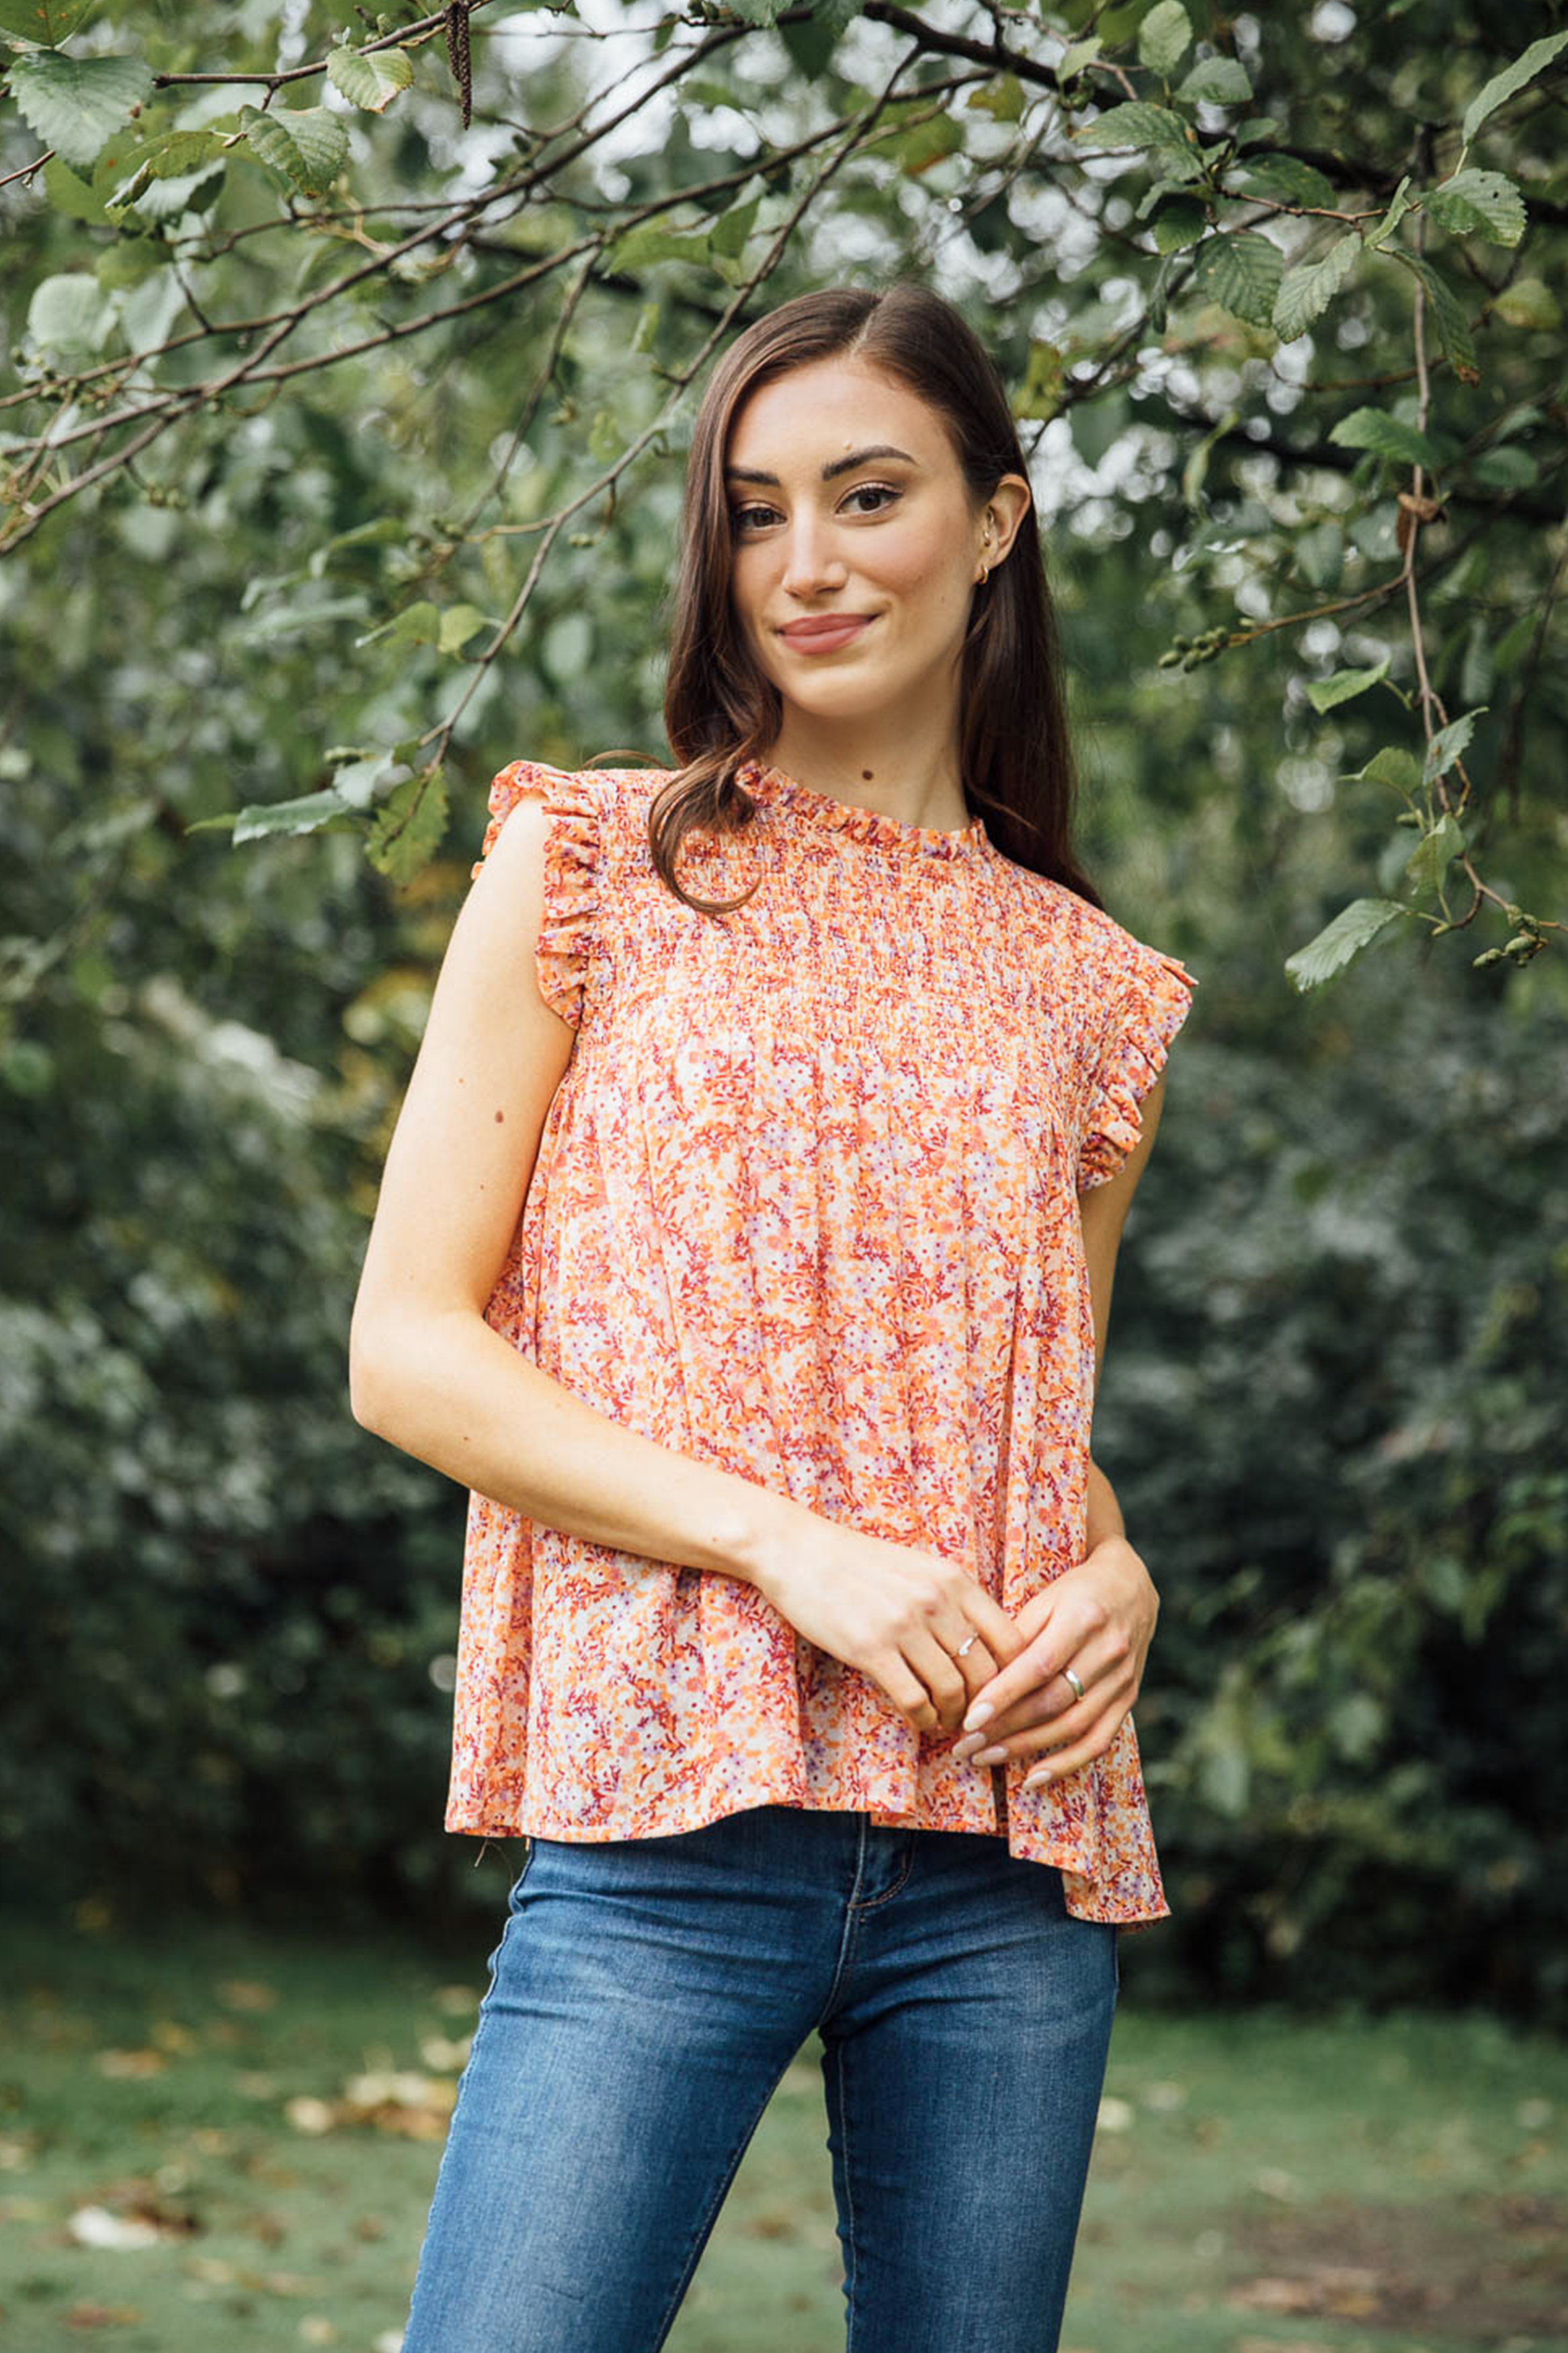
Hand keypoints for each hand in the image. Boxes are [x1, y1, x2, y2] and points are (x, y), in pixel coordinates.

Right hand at [754, 1519, 1029, 1735]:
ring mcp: (903, 1624)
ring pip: (952, 1689)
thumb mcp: (919, 1568)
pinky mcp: (870, 1648)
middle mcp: (936, 1600)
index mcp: (954, 1579)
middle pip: (985, 1671)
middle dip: (985, 1704)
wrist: (799, 1551)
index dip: (1015, 1676)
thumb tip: (987, 1647)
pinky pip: (913, 1698)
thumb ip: (954, 1600)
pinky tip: (921, 1719)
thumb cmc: (860, 1563)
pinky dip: (923, 1718)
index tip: (1003, 1693)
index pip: (1009, 1638)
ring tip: (947, 1722)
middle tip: (976, 1718)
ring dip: (954, 1715)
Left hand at [948, 1536, 1158, 1786]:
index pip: (1038, 1665)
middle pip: (1053, 1701)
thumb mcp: (1044, 1599)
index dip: (1003, 1695)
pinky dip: (1066, 1764)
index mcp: (1082, 1618)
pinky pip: (1099, 1741)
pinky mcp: (1129, 1699)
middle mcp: (1107, 1651)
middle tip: (965, 1744)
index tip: (969, 1718)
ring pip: (1072, 1726)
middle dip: (1005, 1728)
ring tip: (985, 1758)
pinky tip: (1033, 1778)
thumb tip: (978, 1680)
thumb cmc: (1074, 1592)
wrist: (1130, 1587)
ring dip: (1026, 1749)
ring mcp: (1122, 1679)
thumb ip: (1016, 1637)